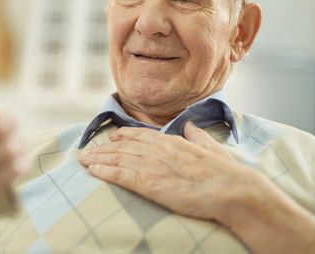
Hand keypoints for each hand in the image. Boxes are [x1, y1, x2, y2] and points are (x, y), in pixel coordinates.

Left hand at [80, 122, 242, 221]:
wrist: (230, 189)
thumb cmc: (224, 171)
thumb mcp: (211, 146)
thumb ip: (197, 134)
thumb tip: (190, 125)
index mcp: (172, 141)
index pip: (140, 134)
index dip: (123, 135)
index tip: (113, 137)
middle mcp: (158, 150)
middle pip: (123, 146)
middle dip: (104, 149)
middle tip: (90, 151)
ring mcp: (151, 165)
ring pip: (117, 158)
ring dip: (98, 159)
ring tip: (84, 161)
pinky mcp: (148, 183)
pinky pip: (120, 175)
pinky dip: (103, 171)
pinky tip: (92, 171)